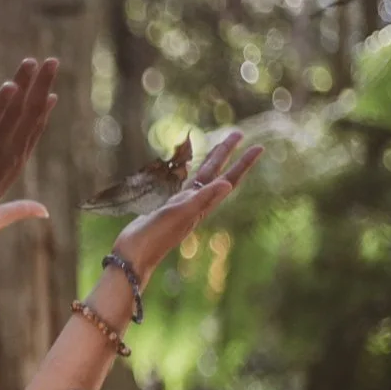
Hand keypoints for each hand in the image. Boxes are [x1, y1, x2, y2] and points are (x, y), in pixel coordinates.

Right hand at [111, 130, 261, 280]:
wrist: (133, 256)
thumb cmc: (154, 236)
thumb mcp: (179, 214)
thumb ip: (201, 199)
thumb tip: (227, 184)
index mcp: (200, 204)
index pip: (227, 180)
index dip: (242, 164)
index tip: (258, 147)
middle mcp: (194, 204)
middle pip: (215, 174)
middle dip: (226, 154)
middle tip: (238, 134)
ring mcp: (180, 206)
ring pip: (200, 179)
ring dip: (211, 163)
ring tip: (219, 148)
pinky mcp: (165, 208)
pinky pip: (184, 187)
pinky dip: (190, 176)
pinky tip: (189, 174)